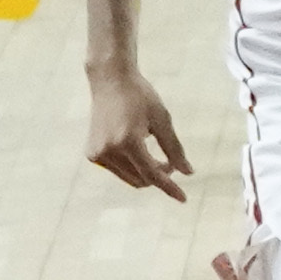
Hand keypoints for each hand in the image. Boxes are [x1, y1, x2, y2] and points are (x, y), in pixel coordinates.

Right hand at [88, 60, 192, 199]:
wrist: (110, 81)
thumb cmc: (141, 96)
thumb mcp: (163, 119)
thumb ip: (175, 149)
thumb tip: (188, 173)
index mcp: (128, 141)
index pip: (152, 174)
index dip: (169, 187)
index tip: (184, 199)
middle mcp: (109, 150)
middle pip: (142, 179)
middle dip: (159, 176)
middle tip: (171, 162)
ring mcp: (98, 154)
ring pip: (130, 178)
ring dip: (146, 173)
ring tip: (156, 156)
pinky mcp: (92, 154)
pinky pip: (118, 171)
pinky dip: (131, 167)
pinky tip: (135, 148)